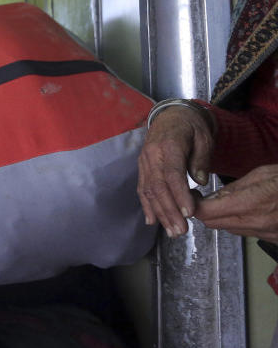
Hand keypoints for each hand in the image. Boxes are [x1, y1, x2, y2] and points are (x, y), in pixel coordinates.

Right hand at [136, 106, 213, 236]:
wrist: (171, 116)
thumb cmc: (191, 127)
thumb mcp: (203, 137)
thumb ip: (201, 159)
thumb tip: (199, 180)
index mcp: (168, 146)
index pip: (172, 174)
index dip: (179, 194)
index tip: (188, 213)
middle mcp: (151, 155)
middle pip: (158, 187)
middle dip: (169, 211)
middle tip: (181, 231)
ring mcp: (144, 162)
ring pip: (148, 191)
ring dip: (159, 213)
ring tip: (171, 231)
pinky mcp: (142, 168)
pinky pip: (142, 189)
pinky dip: (147, 206)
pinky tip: (152, 221)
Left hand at [195, 164, 277, 242]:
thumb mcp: (263, 174)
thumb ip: (235, 187)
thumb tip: (213, 196)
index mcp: (251, 203)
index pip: (206, 212)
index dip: (193, 203)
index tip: (192, 195)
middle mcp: (256, 222)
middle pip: (212, 223)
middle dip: (205, 211)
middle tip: (206, 198)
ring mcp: (265, 233)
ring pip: (228, 229)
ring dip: (223, 218)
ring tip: (231, 203)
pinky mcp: (273, 239)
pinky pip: (246, 233)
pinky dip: (241, 223)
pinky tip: (249, 211)